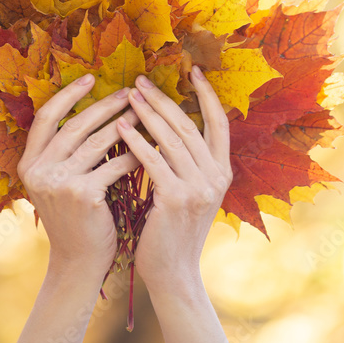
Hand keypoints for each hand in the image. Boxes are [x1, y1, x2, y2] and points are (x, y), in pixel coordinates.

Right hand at [16, 74, 140, 279]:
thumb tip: (92, 108)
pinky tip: (150, 145)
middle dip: (105, 105)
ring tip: (143, 112)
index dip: (68, 95)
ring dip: (124, 124)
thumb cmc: (75, 217)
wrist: (78, 262)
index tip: (91, 77)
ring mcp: (59, 183)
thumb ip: (64, 151)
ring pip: (98, 142)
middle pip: (76, 125)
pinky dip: (134, 153)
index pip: (46, 117)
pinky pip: (114, 165)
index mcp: (29, 163)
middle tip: (129, 92)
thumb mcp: (57, 182)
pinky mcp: (83, 195)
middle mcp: (38, 170)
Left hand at [116, 65, 232, 289]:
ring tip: (129, 95)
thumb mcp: (191, 191)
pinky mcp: (176, 199)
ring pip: (171, 138)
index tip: (193, 69)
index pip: (219, 122)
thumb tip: (170, 122)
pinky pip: (153, 160)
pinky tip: (121, 126)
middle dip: (163, 98)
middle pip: (189, 125)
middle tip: (140, 80)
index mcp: (222, 171)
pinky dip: (136, 140)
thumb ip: (188, 161)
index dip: (207, 94)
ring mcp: (198, 188)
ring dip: (148, 113)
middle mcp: (216, 176)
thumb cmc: (173, 228)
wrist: (173, 273)